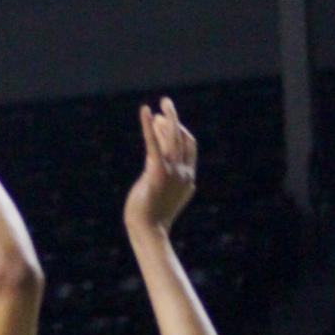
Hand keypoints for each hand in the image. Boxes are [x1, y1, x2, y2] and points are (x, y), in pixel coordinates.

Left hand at [124, 96, 196, 237]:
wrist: (147, 231)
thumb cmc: (150, 216)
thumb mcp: (160, 191)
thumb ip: (160, 173)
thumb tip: (152, 157)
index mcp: (189, 178)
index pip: (189, 147)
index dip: (180, 131)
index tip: (165, 121)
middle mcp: (184, 173)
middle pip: (182, 138)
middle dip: (175, 120)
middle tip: (165, 104)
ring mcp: (173, 173)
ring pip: (172, 138)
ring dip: (167, 118)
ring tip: (161, 104)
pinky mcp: (157, 173)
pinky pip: (153, 144)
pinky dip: (148, 126)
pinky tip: (145, 112)